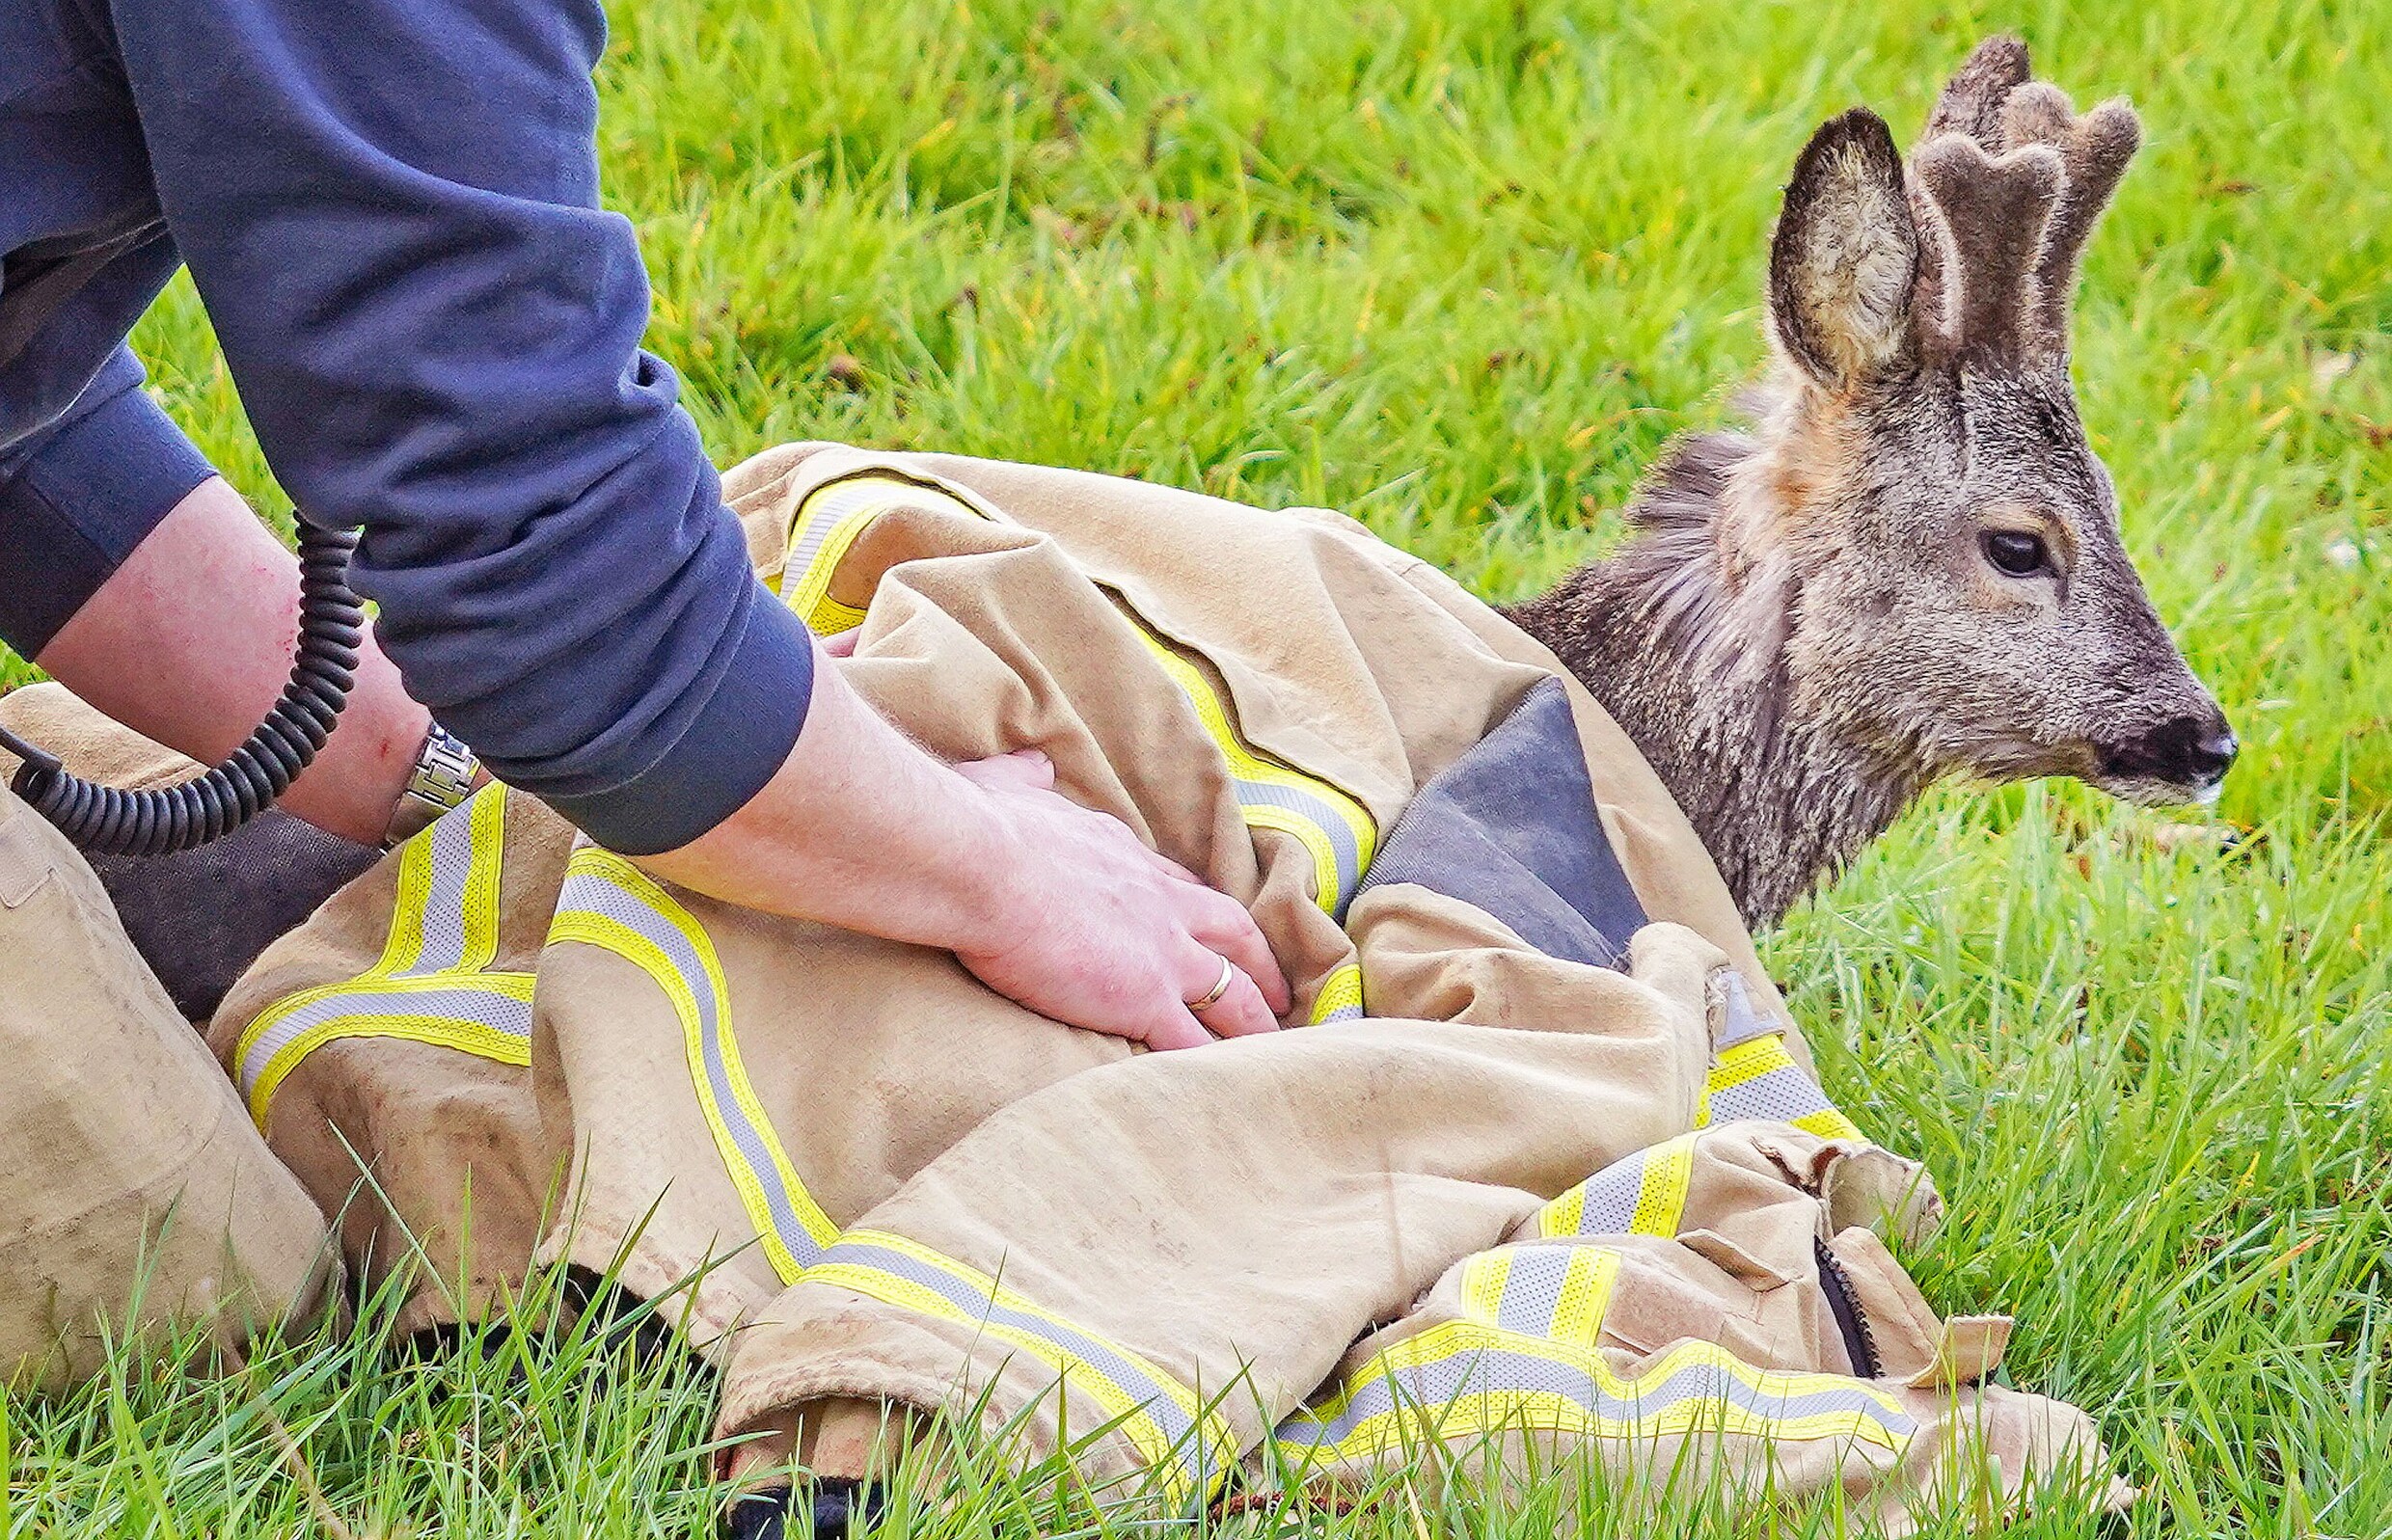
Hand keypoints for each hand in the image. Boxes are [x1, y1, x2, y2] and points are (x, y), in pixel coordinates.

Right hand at [951, 749, 1289, 1049]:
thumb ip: (1027, 777)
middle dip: (1260, 960)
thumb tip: (1031, 762)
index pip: (1181, 885)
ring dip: (1255, 1019)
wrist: (983, 864)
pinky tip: (1228, 1082)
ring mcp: (1159, 952)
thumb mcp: (1011, 785)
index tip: (1214, 925)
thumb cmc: (986, 826)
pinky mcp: (1142, 998)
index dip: (1201, 908)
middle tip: (1280, 988)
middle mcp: (1159, 902)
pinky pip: (1191, 1042)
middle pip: (1232, 932)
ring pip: (1230, 991)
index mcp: (1127, 856)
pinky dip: (1214, 1064)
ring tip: (1276, 1043)